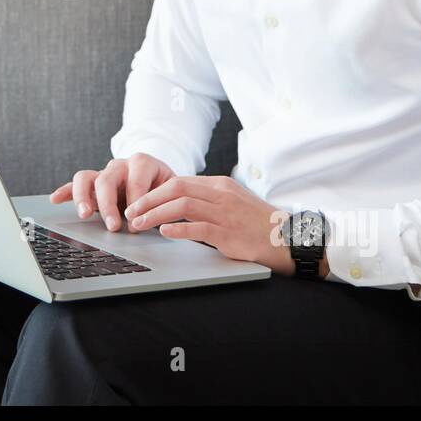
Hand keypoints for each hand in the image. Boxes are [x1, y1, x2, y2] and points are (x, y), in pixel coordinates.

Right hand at [49, 153, 176, 232]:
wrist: (161, 179)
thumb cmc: (166, 189)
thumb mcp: (172, 193)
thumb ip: (165, 204)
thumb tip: (158, 223)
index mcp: (143, 163)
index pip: (136, 181)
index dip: (136, 203)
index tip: (136, 225)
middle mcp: (120, 165)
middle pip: (108, 179)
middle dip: (109, 204)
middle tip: (112, 226)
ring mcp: (104, 173)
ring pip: (86, 177)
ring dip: (83, 196)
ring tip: (85, 214)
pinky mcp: (93, 182)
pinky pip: (75, 184)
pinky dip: (65, 191)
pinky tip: (55, 199)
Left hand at [121, 174, 296, 272]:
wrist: (290, 239)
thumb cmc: (258, 225)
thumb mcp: (232, 204)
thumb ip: (207, 201)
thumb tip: (175, 205)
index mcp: (220, 185)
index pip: (180, 181)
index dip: (154, 191)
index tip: (137, 203)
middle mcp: (222, 195)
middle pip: (176, 188)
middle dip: (148, 199)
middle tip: (130, 212)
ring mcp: (226, 213)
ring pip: (182, 205)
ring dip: (155, 214)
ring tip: (138, 224)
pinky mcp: (230, 234)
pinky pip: (199, 227)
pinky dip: (178, 229)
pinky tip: (164, 233)